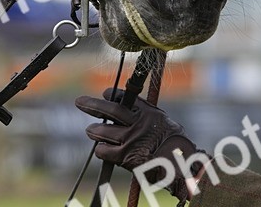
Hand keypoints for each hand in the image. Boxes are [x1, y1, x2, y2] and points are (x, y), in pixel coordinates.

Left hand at [75, 88, 201, 198]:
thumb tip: (134, 107)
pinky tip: (101, 149)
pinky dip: (100, 150)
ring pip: (102, 131)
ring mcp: (130, 139)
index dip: (112, 94)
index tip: (105, 93)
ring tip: (90, 130)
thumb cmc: (176, 146)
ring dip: (93, 130)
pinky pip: (104, 151)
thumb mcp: (165, 123)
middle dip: (92, 105)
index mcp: (148, 112)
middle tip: (79, 102)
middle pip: (109, 110)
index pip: (125, 98)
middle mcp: (137, 123)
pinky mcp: (125, 156)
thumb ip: (149, 115)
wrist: (181, 167)